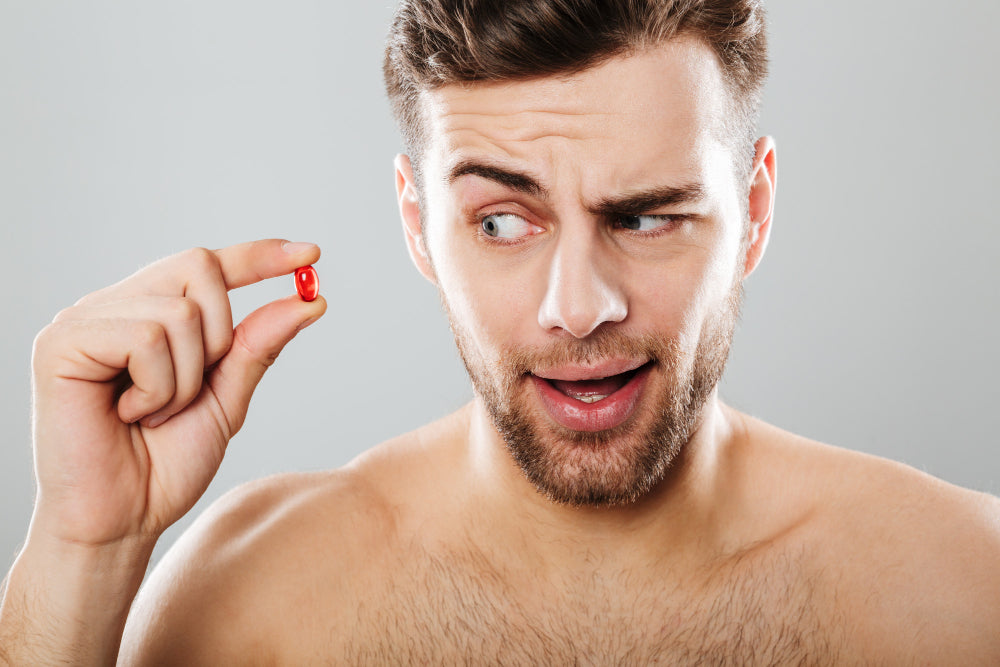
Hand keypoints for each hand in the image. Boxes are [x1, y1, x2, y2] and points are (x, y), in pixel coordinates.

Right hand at [28, 239, 326, 546]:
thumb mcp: (227, 399)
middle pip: (199, 267)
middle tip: (192, 388)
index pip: (208, 265)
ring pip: (179, 312)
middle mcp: (115, 305)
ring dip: (186, 377)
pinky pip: (146, 338)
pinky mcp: (62, 342)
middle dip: (219, 335)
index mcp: (149, 313)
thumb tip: (310, 300)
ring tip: (152, 412)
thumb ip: (258, 347)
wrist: (120, 521)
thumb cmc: (164, 465)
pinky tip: (128, 413)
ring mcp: (84, 319)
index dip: (259, 256)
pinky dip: (157, 387)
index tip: (312, 253)